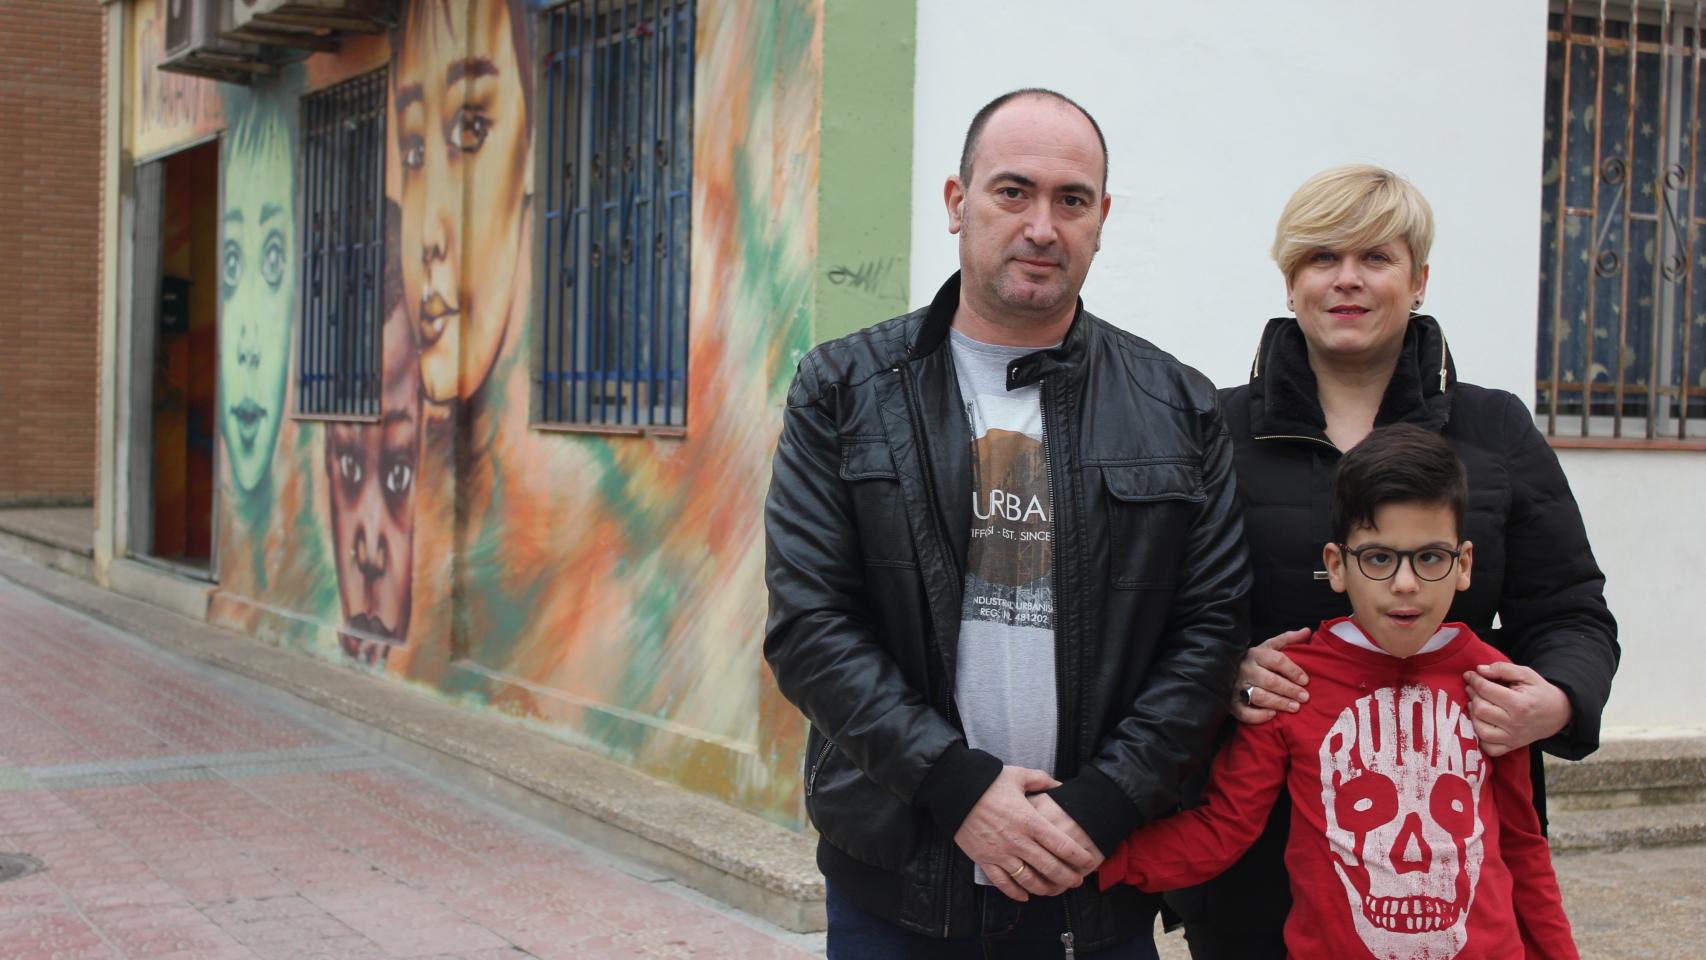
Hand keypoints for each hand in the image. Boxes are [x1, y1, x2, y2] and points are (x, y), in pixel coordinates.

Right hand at [954, 766, 1093, 901]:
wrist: (955, 791)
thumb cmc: (988, 781)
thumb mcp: (1018, 775)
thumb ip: (1042, 780)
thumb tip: (1060, 784)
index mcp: (1030, 821)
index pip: (1061, 844)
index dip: (1078, 856)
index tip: (1089, 861)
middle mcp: (1018, 841)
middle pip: (1049, 867)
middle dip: (1067, 877)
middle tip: (1077, 881)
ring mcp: (1001, 853)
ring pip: (1028, 880)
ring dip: (1045, 888)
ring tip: (1054, 890)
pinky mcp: (984, 860)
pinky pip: (1003, 882)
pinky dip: (1015, 892)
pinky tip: (1025, 895)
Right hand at [1230, 628, 1312, 723]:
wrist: (1224, 669)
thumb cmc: (1255, 660)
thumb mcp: (1268, 646)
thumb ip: (1287, 640)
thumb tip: (1307, 631)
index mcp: (1255, 654)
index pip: (1277, 660)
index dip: (1293, 670)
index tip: (1306, 680)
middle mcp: (1245, 669)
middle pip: (1270, 680)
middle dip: (1290, 689)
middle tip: (1305, 697)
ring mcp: (1236, 686)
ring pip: (1259, 696)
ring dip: (1279, 703)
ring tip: (1295, 707)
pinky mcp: (1231, 703)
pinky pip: (1244, 712)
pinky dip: (1258, 715)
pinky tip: (1272, 715)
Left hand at [1463, 662, 1571, 756]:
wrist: (1558, 713)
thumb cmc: (1539, 692)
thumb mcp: (1526, 674)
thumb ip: (1503, 669)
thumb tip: (1480, 670)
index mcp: (1520, 704)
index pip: (1487, 691)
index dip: (1474, 680)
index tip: (1469, 675)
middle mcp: (1515, 723)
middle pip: (1481, 710)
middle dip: (1472, 695)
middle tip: (1472, 688)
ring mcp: (1513, 738)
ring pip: (1481, 730)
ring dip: (1473, 715)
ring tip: (1474, 704)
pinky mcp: (1511, 746)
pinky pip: (1489, 748)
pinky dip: (1480, 738)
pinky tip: (1481, 723)